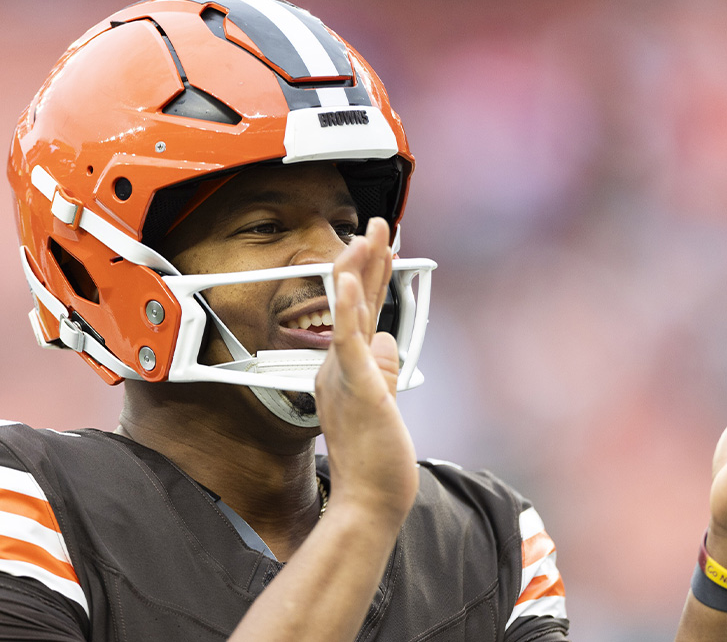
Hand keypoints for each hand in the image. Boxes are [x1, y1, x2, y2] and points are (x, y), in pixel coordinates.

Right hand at [315, 217, 418, 525]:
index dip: (371, 278)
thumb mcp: (385, 405)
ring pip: (348, 311)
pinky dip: (346, 306)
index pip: (361, 314)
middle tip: (376, 222)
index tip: (380, 248)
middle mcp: (339, 368)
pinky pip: (346, 339)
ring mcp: (344, 375)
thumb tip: (388, 340)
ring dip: (357, 269)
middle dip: (367, 259)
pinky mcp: (355, 385)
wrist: (368, 503)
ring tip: (364, 235)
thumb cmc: (375, 464)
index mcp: (344, 372)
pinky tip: (349, 277)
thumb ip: (384, 369)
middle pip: (356, 303)